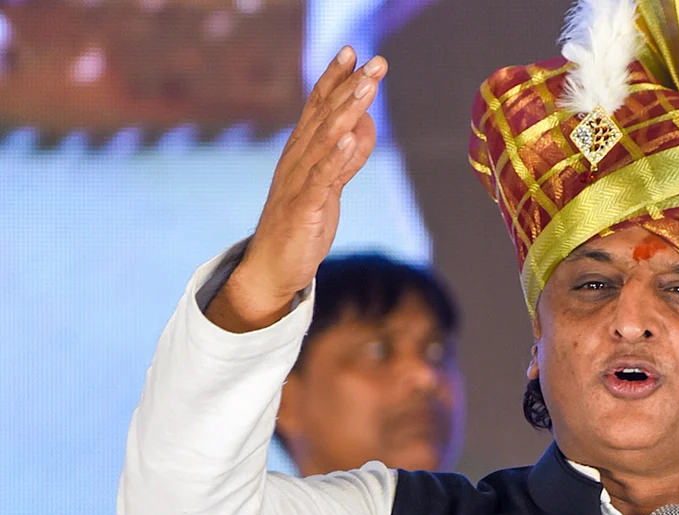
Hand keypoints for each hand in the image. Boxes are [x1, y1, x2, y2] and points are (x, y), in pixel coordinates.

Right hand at [206, 46, 386, 331]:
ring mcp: (299, 182)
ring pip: (326, 140)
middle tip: (376, 62)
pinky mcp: (304, 207)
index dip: (335, 78)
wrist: (271, 268)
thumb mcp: (329, 186)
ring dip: (348, 111)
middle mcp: (297, 159)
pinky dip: (337, 157)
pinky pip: (322, 178)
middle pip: (326, 115)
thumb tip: (365, 126)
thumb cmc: (301, 224)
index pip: (318, 107)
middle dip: (352, 86)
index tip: (353, 50)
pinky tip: (350, 137)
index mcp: (302, 151)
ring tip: (368, 87)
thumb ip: (346, 156)